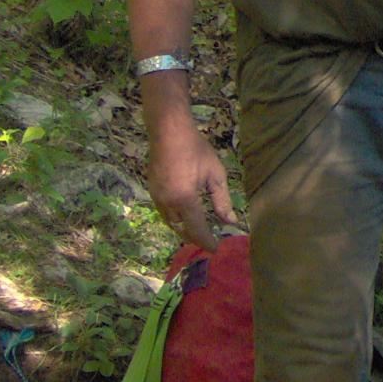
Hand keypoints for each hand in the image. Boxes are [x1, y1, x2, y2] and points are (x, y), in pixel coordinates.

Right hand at [147, 117, 236, 250]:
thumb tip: (230, 221)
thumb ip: (222, 200)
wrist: (169, 132)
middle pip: (180, 230)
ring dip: (183, 230)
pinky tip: (184, 216)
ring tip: (198, 232)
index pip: (196, 229)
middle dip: (194, 238)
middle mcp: (167, 203)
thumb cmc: (196, 150)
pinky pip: (164, 213)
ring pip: (170, 223)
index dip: (206, 241)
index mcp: (184, 200)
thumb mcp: (215, 174)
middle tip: (208, 242)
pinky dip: (175, 220)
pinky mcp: (151, 192)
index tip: (216, 248)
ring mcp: (156, 198)